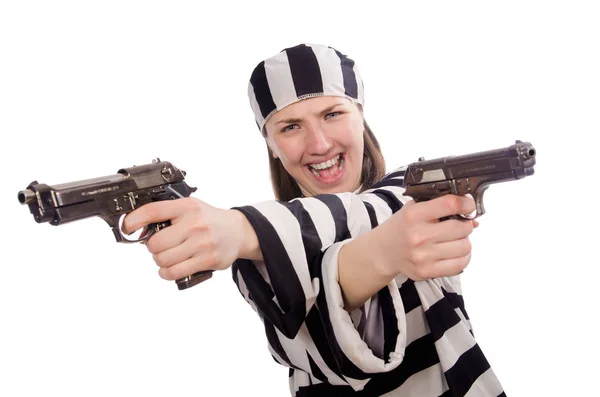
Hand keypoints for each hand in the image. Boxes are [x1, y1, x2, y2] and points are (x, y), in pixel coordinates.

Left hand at [122, 197, 244, 280]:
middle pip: (155, 243)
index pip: (153, 211)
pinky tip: (170, 268)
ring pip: (163, 260)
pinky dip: (166, 273)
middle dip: (153, 247)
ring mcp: (202, 243)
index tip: (127, 227)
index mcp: (187, 207)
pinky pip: (175, 272)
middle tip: (160, 245)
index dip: (134, 220)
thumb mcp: (190, 208)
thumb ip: (168, 214)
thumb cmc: (208, 220)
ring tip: (168, 256)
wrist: (237, 231)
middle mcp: (195, 223)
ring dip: (160, 261)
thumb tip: (138, 228)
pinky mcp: (208, 260)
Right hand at [373, 194, 477, 280]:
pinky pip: (460, 264)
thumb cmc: (402, 227)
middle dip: (465, 224)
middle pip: (462, 228)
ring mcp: (422, 256)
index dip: (466, 203)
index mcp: (413, 215)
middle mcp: (418, 236)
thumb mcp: (413, 208)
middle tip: (459, 225)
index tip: (468, 205)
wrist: (384, 251)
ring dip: (464, 241)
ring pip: (465, 247)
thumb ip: (439, 206)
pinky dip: (462, 257)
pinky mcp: (427, 272)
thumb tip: (473, 218)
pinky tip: (454, 252)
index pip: (450, 204)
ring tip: (455, 239)